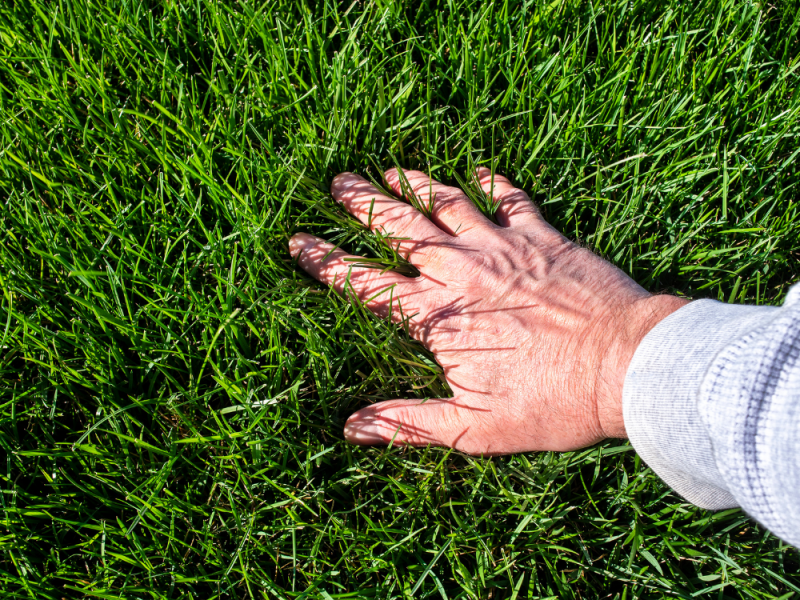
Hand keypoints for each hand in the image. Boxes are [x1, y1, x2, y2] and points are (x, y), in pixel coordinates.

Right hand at [289, 168, 686, 453]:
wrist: (625, 366)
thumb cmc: (552, 403)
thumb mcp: (474, 428)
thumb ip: (409, 423)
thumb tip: (352, 428)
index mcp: (437, 316)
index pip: (365, 284)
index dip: (327, 263)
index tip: (299, 242)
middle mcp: (461, 271)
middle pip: (400, 229)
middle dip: (363, 205)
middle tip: (338, 183)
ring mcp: (502, 246)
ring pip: (446, 204)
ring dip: (414, 185)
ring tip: (388, 170)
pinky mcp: (543, 236)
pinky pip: (512, 198)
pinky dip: (494, 182)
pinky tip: (482, 170)